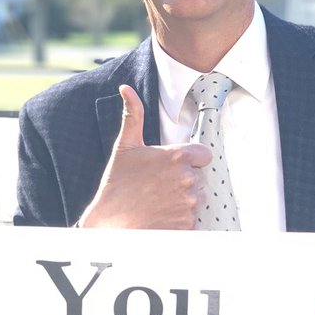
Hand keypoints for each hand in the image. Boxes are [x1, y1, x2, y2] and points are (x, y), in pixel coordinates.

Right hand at [77, 85, 211, 228]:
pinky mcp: (188, 224)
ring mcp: (189, 203)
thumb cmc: (116, 185)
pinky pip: (194, 217)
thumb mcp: (125, 147)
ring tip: (160, 200)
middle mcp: (187, 179)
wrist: (110, 224)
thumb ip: (132, 115)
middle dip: (185, 179)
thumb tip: (126, 89)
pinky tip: (162, 214)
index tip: (173, 166)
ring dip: (185, 198)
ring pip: (198, 196)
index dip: (190, 159)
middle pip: (200, 176)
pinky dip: (182, 217)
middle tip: (160, 185)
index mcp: (177, 157)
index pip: (204, 154)